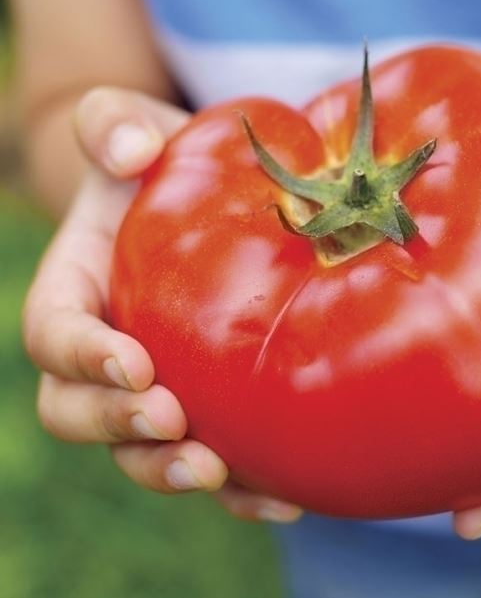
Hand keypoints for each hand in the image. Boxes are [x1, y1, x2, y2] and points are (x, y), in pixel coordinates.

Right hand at [23, 88, 301, 523]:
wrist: (202, 193)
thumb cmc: (159, 161)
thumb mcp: (130, 127)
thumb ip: (112, 123)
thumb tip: (131, 152)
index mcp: (76, 288)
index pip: (55, 334)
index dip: (84, 357)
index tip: (135, 364)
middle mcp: (104, 349)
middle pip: (80, 412)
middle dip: (120, 429)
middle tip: (174, 424)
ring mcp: (153, 382)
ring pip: (141, 450)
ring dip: (175, 471)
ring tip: (228, 476)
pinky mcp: (204, 398)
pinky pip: (212, 455)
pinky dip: (241, 486)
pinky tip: (286, 496)